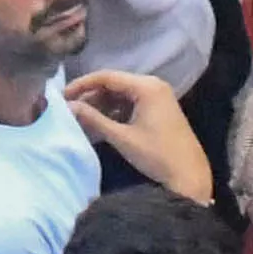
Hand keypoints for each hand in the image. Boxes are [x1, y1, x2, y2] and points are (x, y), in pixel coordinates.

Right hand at [65, 71, 211, 201]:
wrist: (189, 176)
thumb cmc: (156, 155)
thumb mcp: (122, 137)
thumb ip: (94, 120)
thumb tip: (69, 107)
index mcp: (146, 86)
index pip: (107, 77)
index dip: (82, 84)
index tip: (63, 96)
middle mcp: (153, 86)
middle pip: (114, 85)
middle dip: (91, 97)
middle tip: (70, 110)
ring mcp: (158, 98)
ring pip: (122, 96)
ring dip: (102, 107)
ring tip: (81, 120)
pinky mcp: (159, 111)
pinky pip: (131, 105)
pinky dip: (115, 114)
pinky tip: (100, 125)